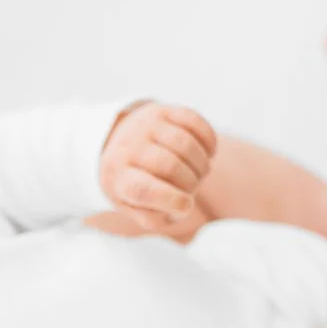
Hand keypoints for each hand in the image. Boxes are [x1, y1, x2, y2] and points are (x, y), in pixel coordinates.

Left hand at [99, 100, 219, 232]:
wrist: (118, 144)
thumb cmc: (133, 184)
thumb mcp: (133, 207)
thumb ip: (155, 217)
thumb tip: (181, 208)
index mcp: (117, 177)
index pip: (142, 189)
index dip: (170, 200)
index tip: (186, 206)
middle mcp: (128, 147)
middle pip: (170, 166)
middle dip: (191, 183)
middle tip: (192, 188)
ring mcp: (145, 125)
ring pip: (185, 144)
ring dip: (201, 165)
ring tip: (199, 173)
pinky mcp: (162, 110)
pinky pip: (194, 122)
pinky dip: (209, 141)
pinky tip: (207, 153)